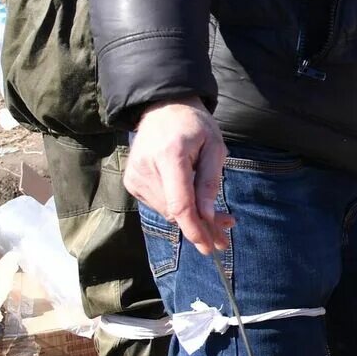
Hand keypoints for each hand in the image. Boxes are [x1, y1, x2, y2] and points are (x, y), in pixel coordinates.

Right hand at [125, 99, 231, 254]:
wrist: (163, 108)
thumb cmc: (195, 125)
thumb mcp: (214, 147)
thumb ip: (210, 181)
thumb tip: (207, 216)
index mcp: (170, 156)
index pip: (180, 205)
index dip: (196, 229)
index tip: (210, 247)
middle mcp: (146, 169)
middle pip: (174, 212)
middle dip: (201, 225)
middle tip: (225, 231)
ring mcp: (135, 177)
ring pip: (167, 212)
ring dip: (191, 218)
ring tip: (216, 217)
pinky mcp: (131, 182)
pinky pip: (159, 204)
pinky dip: (177, 207)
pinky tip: (192, 200)